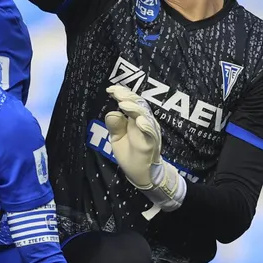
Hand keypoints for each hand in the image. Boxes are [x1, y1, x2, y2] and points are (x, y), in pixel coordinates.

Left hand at [104, 85, 184, 211]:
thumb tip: (112, 112)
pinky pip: (151, 133)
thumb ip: (115, 125)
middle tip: (117, 92)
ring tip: (124, 104)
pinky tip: (140, 121)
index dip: (122, 94)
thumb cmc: (130, 153)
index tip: (110, 89)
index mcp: (136, 119)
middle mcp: (145, 122)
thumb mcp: (117, 138)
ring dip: (135, 109)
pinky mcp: (152, 143)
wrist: (140, 173)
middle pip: (139, 105)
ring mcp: (150, 132)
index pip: (131, 101)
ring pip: (145, 116)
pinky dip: (146, 126)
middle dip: (128, 97)